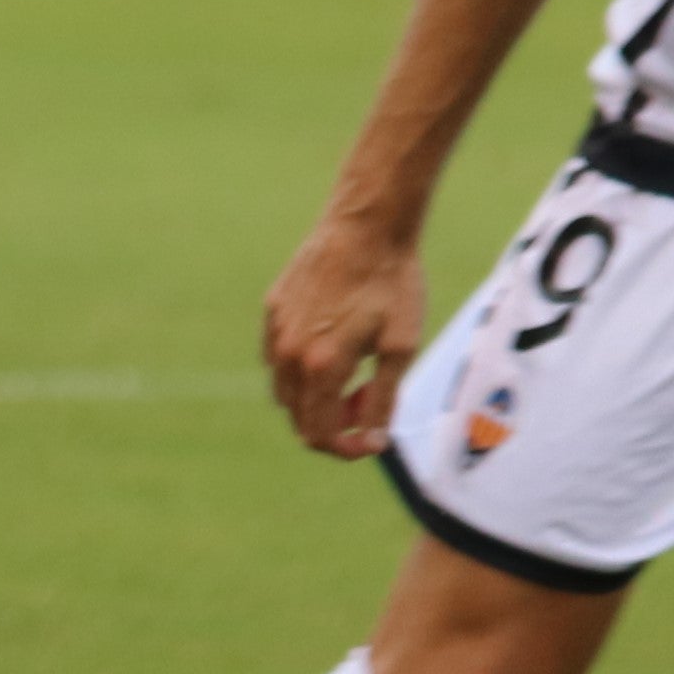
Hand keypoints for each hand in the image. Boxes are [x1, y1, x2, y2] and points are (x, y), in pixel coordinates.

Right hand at [262, 207, 424, 459]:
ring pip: (284, 389)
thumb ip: (382, 400)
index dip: (346, 448)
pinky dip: (301, 366)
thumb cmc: (392, 284)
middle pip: (298, 417)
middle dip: (334, 422)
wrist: (368, 225)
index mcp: (321, 367)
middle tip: (369, 397)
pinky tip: (332, 342)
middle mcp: (287, 353)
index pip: (318, 433)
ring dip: (315, 396)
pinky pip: (276, 356)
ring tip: (353, 371)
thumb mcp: (400, 348)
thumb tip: (372, 441)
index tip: (371, 441)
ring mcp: (275, 330)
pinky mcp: (273, 309)